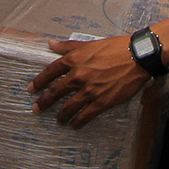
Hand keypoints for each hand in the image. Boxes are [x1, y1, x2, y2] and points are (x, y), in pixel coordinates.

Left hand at [29, 37, 152, 128]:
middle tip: (37, 109)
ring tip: (58, 120)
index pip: (50, 72)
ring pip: (68, 107)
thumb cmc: (115, 48)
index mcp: (74, 60)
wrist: (137, 58)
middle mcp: (78, 76)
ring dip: (61, 115)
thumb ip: (68, 46)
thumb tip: (51, 44)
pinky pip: (85, 116)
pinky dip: (78, 122)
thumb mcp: (89, 43)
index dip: (39, 82)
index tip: (32, 89)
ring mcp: (89, 91)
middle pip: (55, 92)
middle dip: (44, 102)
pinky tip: (74, 126)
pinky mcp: (101, 102)